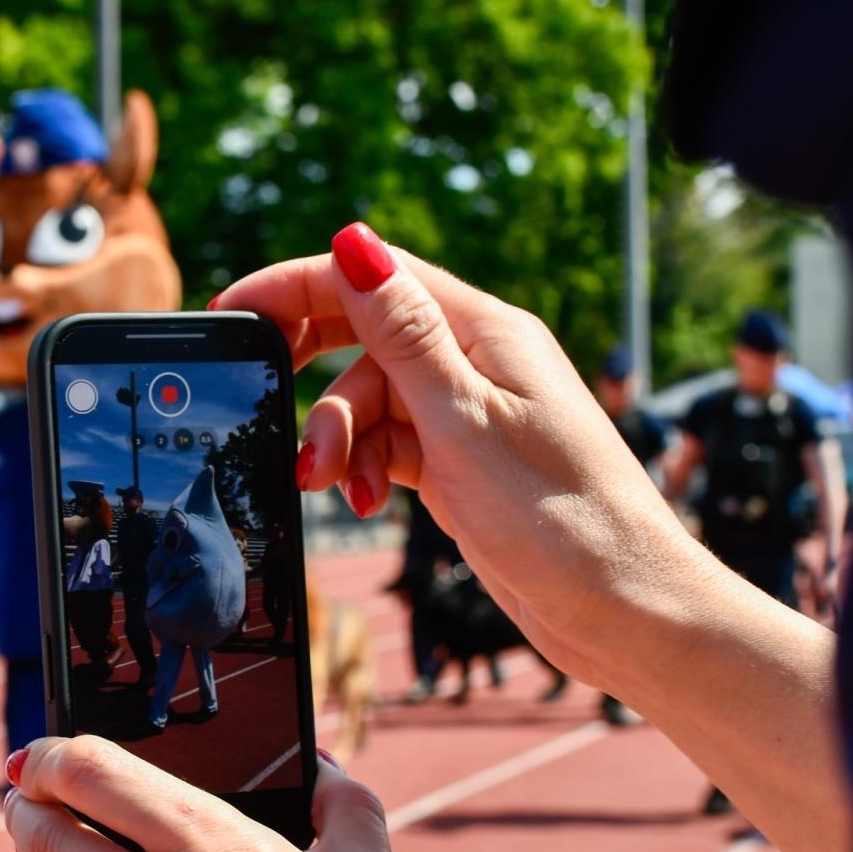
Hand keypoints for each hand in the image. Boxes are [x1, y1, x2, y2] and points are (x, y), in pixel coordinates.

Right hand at [216, 223, 707, 689]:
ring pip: (371, 401)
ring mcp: (468, 413)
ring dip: (344, 441)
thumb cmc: (562, 517)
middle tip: (269, 405)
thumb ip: (401, 334)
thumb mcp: (463, 420)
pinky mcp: (461, 462)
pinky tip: (370, 502)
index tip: (231, 313)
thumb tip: (352, 242)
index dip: (296, 285)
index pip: (374, 276)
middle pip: (365, 336)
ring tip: (340, 488)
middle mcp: (477, 360)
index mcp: (485, 329)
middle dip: (315, 379)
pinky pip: (391, 445)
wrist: (621, 608)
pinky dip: (370, 469)